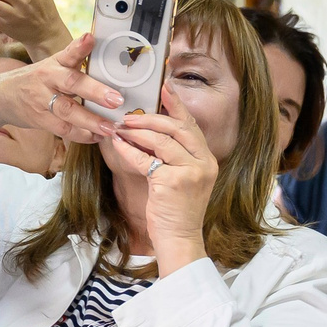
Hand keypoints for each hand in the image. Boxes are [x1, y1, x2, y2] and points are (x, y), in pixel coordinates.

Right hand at [0, 34, 123, 145]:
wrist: (0, 97)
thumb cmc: (35, 80)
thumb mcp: (50, 65)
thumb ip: (74, 60)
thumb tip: (101, 50)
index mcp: (52, 63)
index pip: (67, 53)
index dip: (79, 46)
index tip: (90, 39)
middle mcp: (47, 79)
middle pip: (71, 83)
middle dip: (95, 92)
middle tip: (116, 99)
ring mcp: (41, 100)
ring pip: (68, 111)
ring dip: (91, 121)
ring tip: (110, 128)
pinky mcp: (39, 119)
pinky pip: (63, 129)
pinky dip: (81, 135)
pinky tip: (96, 137)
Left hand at [103, 97, 217, 269]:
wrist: (179, 239)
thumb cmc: (176, 211)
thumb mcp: (182, 180)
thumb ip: (175, 157)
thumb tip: (149, 132)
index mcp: (208, 160)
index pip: (191, 126)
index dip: (177, 105)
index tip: (164, 87)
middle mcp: (204, 163)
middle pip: (178, 128)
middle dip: (152, 117)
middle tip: (130, 115)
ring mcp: (191, 172)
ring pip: (162, 140)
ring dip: (138, 131)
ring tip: (121, 128)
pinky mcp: (173, 181)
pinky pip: (146, 159)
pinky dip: (129, 150)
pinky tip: (118, 144)